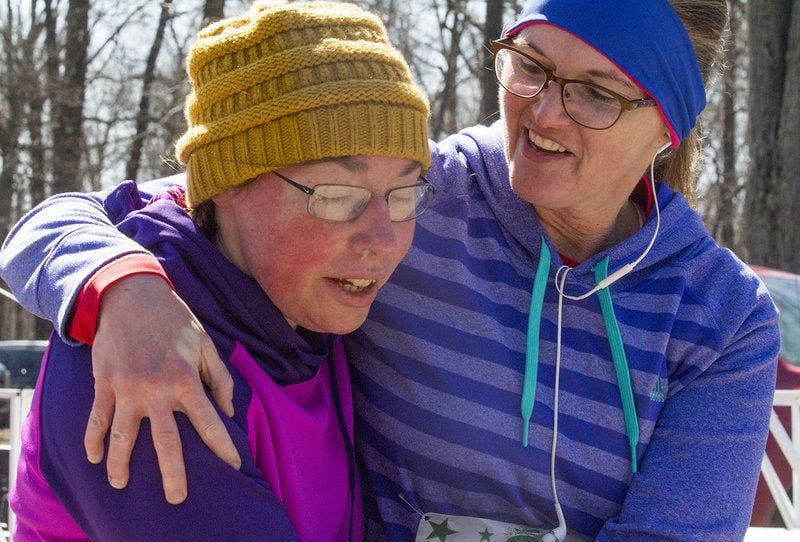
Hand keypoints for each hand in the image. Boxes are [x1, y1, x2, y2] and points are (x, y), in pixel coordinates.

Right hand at [86, 274, 240, 503]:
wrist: (130, 295)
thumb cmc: (174, 320)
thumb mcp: (205, 344)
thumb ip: (220, 378)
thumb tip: (229, 411)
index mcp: (185, 379)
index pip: (208, 422)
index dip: (222, 446)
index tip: (233, 465)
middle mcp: (156, 390)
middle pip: (166, 443)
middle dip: (172, 475)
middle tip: (176, 499)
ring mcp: (126, 389)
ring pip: (122, 437)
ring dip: (121, 465)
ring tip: (121, 485)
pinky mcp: (104, 384)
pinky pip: (97, 419)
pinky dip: (92, 440)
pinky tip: (93, 457)